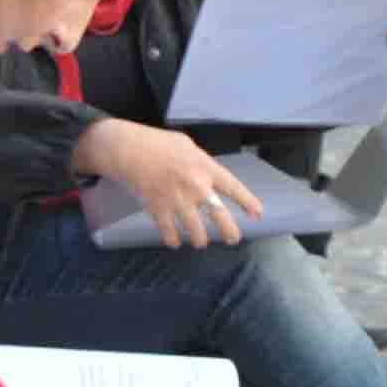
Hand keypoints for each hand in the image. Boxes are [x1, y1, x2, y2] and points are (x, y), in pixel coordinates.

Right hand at [79, 118, 264, 246]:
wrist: (129, 150)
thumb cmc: (158, 143)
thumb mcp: (188, 146)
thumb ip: (201, 163)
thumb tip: (207, 178)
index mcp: (206, 168)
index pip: (233, 188)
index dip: (248, 202)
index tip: (257, 214)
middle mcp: (196, 186)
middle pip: (219, 214)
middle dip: (229, 230)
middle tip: (233, 239)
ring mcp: (177, 199)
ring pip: (195, 229)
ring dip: (199, 239)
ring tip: (200, 243)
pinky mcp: (158, 208)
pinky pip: (168, 231)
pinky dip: (172, 239)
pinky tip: (174, 242)